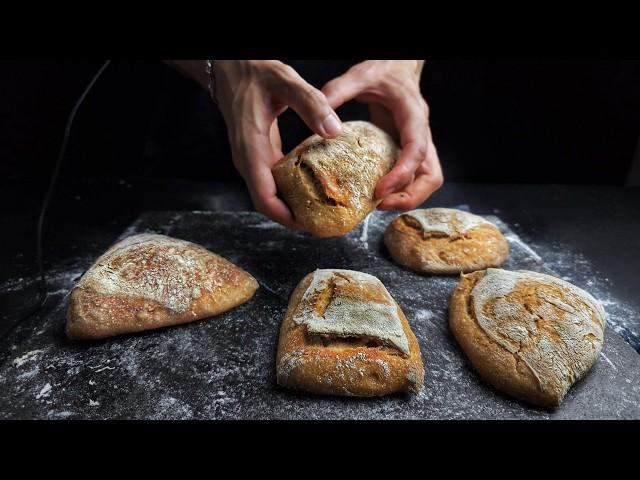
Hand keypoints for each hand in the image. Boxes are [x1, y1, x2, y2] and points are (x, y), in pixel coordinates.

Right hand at [213, 60, 342, 229]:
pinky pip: (272, 181)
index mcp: (251, 150)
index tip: (309, 226)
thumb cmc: (255, 73)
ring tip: (321, 210)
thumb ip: (310, 104)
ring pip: (269, 194)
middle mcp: (247, 160)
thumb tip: (334, 131)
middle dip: (293, 217)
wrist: (232, 67)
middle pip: (267, 203)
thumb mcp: (285, 82)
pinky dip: (290, 190)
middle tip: (323, 223)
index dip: (285, 217)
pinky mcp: (257, 154)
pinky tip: (311, 188)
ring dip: (292, 206)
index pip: (264, 198)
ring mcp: (251, 159)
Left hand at [322, 60, 442, 209]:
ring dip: (408, 198)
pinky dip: (400, 190)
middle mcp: (422, 132)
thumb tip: (320, 120)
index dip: (402, 173)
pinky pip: (414, 177)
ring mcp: (419, 144)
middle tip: (380, 205)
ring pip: (427, 180)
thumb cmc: (383, 71)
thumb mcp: (360, 75)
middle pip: (431, 175)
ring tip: (378, 204)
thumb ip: (338, 91)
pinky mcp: (409, 150)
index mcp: (413, 114)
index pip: (417, 149)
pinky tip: (377, 193)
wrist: (398, 67)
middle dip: (410, 196)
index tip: (380, 190)